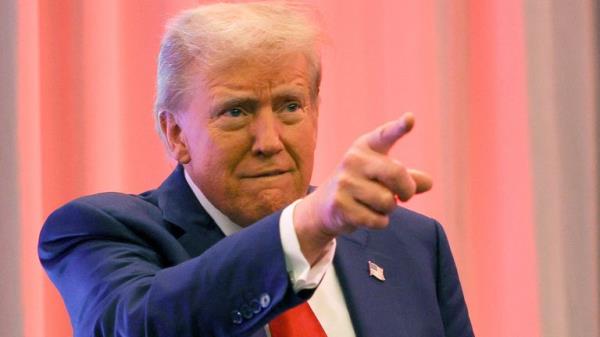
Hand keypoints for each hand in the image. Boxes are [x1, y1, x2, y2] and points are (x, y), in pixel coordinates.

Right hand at [294, 113, 432, 263]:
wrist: (324, 206)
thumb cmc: (362, 186)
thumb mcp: (383, 176)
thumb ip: (407, 178)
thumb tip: (428, 183)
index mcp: (366, 147)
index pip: (385, 135)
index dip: (399, 127)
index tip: (410, 119)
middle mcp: (353, 160)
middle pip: (396, 174)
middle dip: (407, 190)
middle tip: (405, 197)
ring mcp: (345, 182)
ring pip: (387, 201)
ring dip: (388, 209)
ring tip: (374, 205)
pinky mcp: (341, 205)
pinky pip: (377, 219)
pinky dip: (379, 222)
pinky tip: (366, 216)